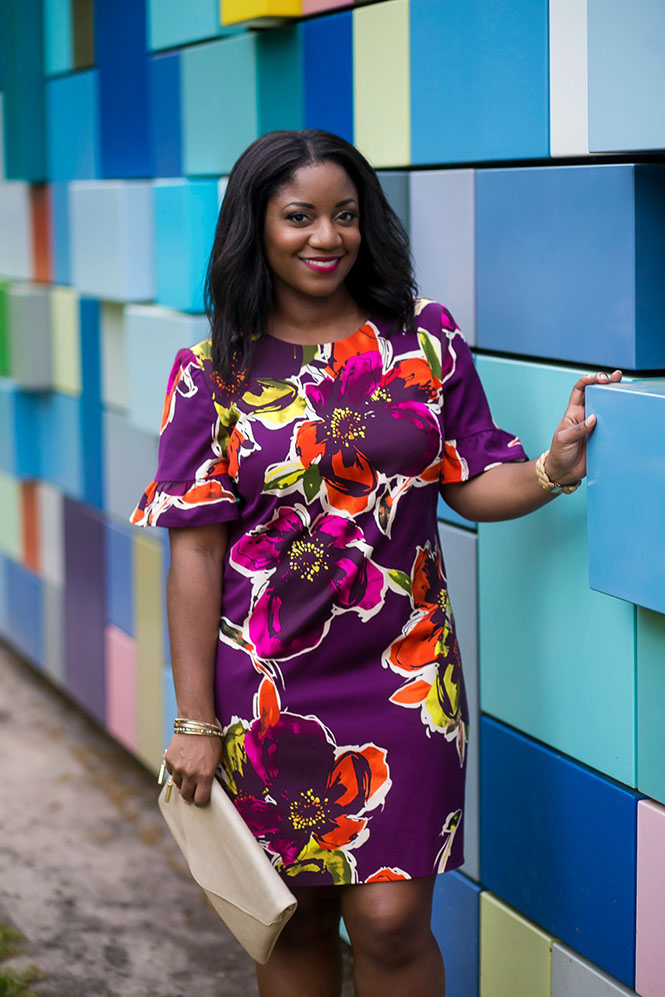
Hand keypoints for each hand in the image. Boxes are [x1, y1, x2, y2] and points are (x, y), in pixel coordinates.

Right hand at [163, 732, 222, 806]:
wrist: (197, 724)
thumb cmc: (210, 741)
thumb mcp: (216, 759)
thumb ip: (209, 775)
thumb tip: (202, 788)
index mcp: (205, 776)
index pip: (200, 799)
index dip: (200, 801)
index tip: (199, 800)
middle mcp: (190, 774)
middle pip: (186, 796)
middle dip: (189, 796)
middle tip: (191, 793)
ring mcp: (178, 768)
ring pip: (178, 784)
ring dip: (182, 782)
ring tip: (187, 773)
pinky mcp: (169, 761)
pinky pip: (171, 772)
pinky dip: (175, 771)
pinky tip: (181, 762)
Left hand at [546, 370, 621, 484]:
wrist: (564, 472)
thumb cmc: (559, 454)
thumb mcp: (563, 440)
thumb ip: (577, 429)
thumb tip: (593, 419)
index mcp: (573, 412)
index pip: (579, 390)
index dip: (587, 380)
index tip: (595, 379)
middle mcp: (586, 416)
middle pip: (597, 394)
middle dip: (606, 382)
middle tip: (614, 377)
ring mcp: (596, 425)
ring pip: (608, 406)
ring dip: (616, 395)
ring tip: (623, 386)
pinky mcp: (603, 436)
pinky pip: (614, 424)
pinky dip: (621, 416)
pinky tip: (626, 410)